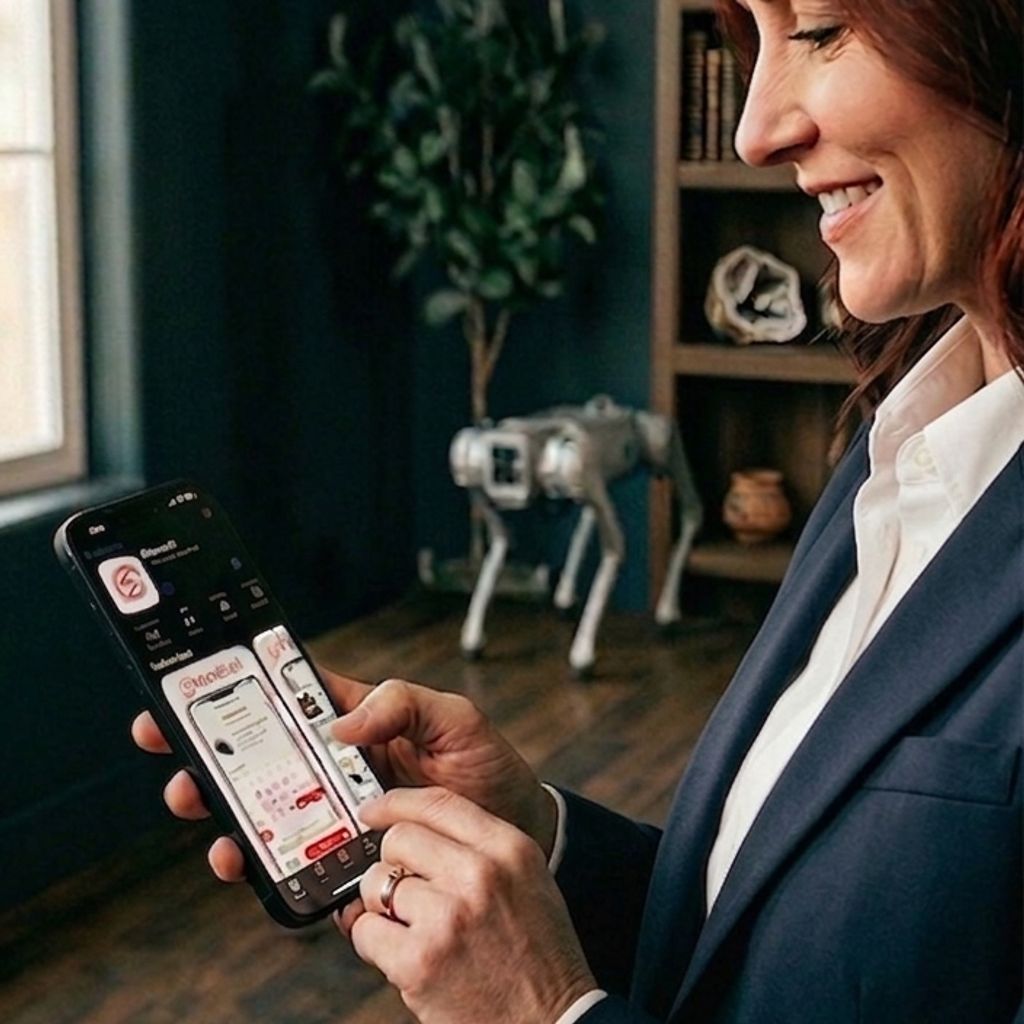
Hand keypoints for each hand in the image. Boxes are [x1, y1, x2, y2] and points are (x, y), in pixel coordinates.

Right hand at [131, 668, 556, 881]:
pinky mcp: (343, 861)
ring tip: (207, 813)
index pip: (290, 698)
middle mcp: (337, 768)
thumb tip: (341, 722)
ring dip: (226, 812)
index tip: (193, 686)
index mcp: (357, 723)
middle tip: (174, 752)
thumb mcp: (456, 720)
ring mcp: (336, 816)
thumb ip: (403, 703)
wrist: (515, 836)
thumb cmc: (486, 772)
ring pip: (264, 811)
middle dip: (210, 753)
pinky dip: (261, 864)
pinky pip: (292, 863)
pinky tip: (249, 862)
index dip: (241, 688)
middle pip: (260, 757)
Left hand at [339, 786, 595, 1023]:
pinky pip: (366, 930)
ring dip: (382, 905)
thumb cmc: (538, 954)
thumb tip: (408, 828)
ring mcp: (448, 917)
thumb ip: (479, 848)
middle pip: (400, 839)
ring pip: (377, 883)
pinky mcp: (420, 961)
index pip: (438, 802)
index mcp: (509, 849)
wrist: (553, 1022)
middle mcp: (480, 874)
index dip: (396, 803)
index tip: (374, 811)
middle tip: (404, 890)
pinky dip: (373, 942)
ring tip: (411, 927)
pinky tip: (402, 954)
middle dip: (391, 863)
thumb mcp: (527, 881)